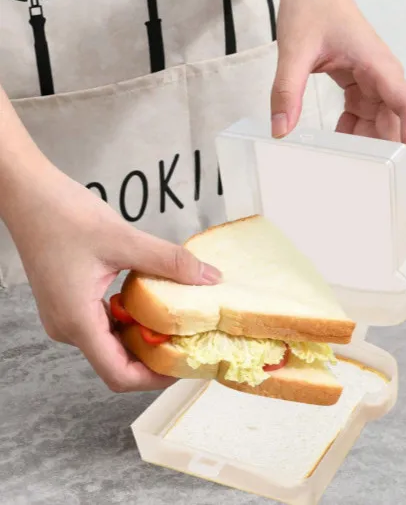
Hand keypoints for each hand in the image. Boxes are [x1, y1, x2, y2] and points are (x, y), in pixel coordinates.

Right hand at [4, 163, 220, 392]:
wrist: (28, 195)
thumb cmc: (64, 216)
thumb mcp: (125, 239)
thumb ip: (169, 262)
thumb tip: (210, 278)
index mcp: (77, 322)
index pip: (118, 374)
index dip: (154, 378)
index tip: (185, 365)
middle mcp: (68, 327)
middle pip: (117, 362)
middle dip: (154, 357)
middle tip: (190, 343)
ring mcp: (67, 315)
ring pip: (111, 342)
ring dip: (143, 337)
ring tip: (177, 325)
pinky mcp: (70, 301)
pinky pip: (103, 323)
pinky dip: (130, 320)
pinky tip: (152, 303)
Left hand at [271, 0, 405, 182]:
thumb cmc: (312, 6)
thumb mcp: (295, 50)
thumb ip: (286, 91)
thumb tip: (281, 131)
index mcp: (379, 68)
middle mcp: (382, 78)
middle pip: (395, 125)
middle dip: (388, 156)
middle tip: (375, 189)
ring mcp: (372, 83)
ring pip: (379, 124)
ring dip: (367, 148)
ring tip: (352, 174)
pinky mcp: (359, 85)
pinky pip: (362, 118)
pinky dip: (351, 135)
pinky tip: (335, 148)